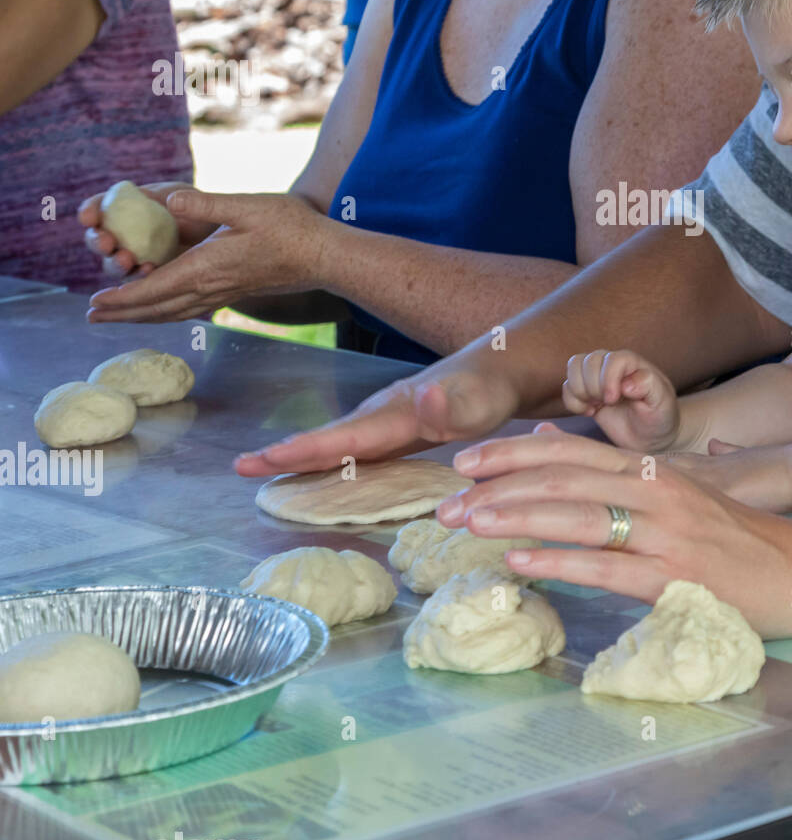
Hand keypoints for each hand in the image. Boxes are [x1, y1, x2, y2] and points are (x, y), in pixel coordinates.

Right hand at [79, 181, 211, 280]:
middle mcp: (119, 233)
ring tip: (127, 260)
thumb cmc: (193, 203)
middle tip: (108, 242)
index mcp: (120, 206)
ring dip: (115, 264)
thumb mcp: (182, 194)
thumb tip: (172, 202)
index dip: (88, 213)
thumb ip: (173, 197)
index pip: (95, 209)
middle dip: (97, 242)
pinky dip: (138, 279)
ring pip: (113, 265)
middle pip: (97, 240)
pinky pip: (136, 281)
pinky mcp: (146, 275)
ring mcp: (131, 255)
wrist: (211, 226)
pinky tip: (148, 271)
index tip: (90, 217)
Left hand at [85, 191, 327, 323]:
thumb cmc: (291, 229)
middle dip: (123, 313)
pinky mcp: (234, 291)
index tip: (95, 302)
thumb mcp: (247, 207)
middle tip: (92, 317)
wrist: (324, 256)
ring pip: (173, 312)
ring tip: (118, 317)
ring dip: (142, 316)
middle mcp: (211, 287)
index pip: (154, 289)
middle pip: (157, 308)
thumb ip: (206, 204)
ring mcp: (223, 293)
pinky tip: (164, 309)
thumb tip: (169, 202)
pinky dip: (167, 312)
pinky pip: (190, 308)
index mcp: (206, 268)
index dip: (122, 297)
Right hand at [234, 365, 521, 475]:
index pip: (341, 437)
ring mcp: (387, 419)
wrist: (502, 369)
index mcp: (395, 413)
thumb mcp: (479, 404)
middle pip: (327, 436)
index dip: (302, 450)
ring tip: (260, 468)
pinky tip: (314, 470)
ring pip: (336, 440)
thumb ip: (452, 406)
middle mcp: (383, 413)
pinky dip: (326, 455)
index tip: (262, 460)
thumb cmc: (489, 392)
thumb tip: (424, 400)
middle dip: (285, 453)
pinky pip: (354, 446)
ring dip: (299, 454)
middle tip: (241, 467)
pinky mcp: (396, 428)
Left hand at [442, 429, 791, 635]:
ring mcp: (666, 533)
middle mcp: (655, 491)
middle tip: (446, 505)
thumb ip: (618, 472)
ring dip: (516, 518)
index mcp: (650, 469)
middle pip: (562, 477)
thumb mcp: (678, 491)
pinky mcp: (675, 576)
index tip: (463, 461)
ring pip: (578, 515)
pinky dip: (558, 561)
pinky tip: (519, 563)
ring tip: (469, 524)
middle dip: (498, 488)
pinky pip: (606, 567)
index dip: (512, 451)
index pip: (569, 449)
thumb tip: (551, 444)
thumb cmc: (735, 535)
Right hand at [561, 348, 681, 452]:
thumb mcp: (662, 403)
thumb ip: (649, 387)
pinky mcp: (587, 393)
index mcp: (633, 363)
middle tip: (608, 404)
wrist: (652, 435)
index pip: (612, 360)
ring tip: (596, 406)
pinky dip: (572, 401)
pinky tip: (589, 412)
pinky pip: (566, 387)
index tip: (613, 400)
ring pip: (574, 366)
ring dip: (579, 390)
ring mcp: (598, 377)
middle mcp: (613, 365)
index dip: (607, 379)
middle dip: (593, 386)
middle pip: (588, 361)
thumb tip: (627, 384)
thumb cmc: (660, 417)